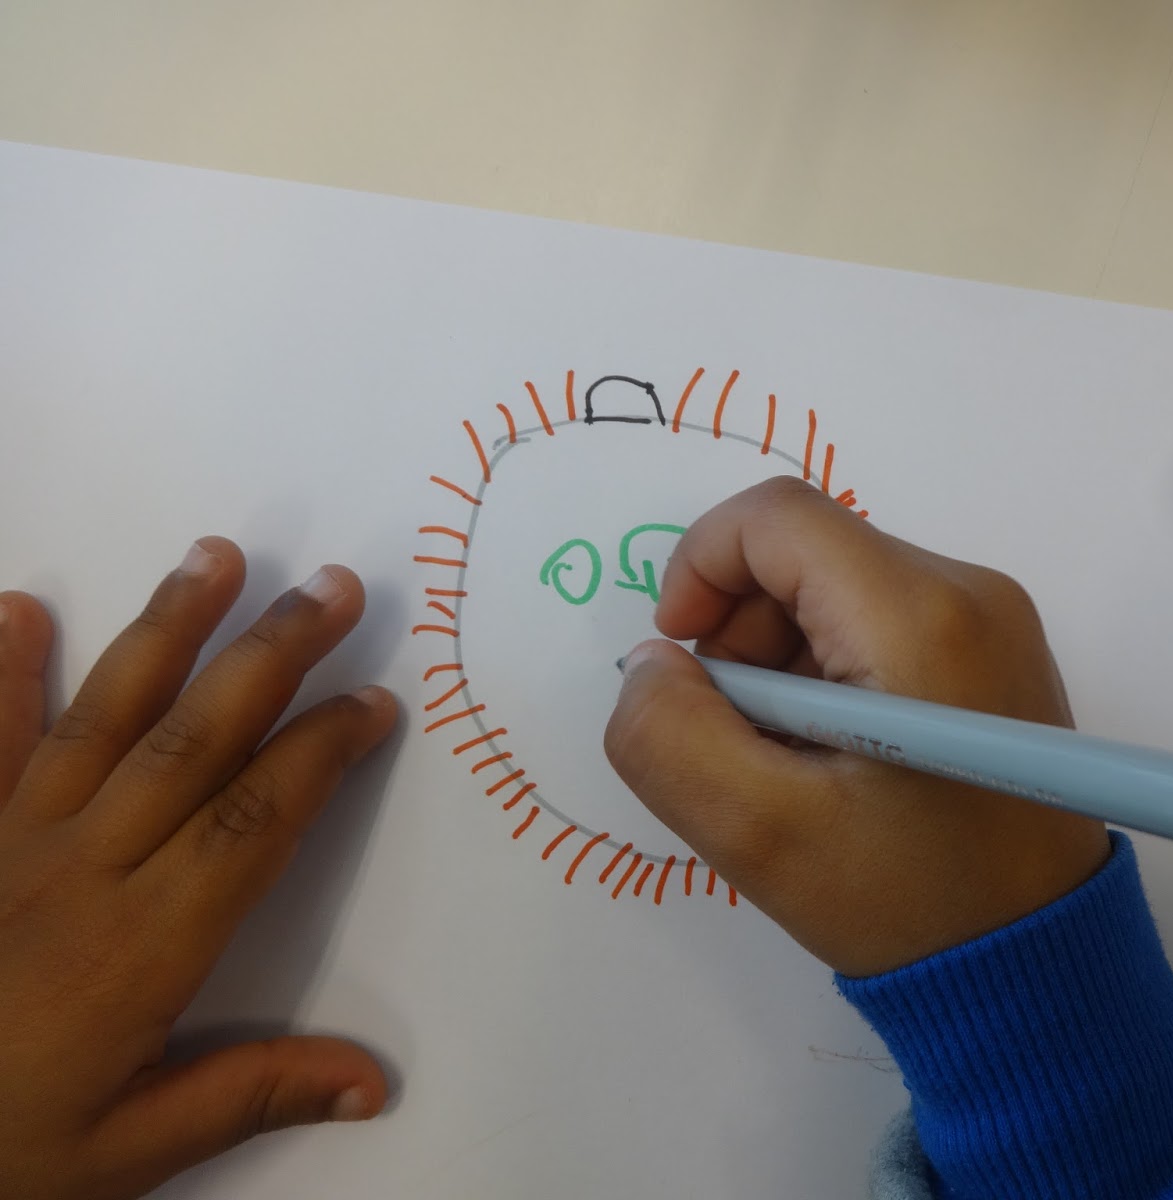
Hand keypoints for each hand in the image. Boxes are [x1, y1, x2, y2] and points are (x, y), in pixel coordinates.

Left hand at [0, 541, 395, 1199]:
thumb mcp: (124, 1154)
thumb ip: (248, 1097)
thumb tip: (374, 1082)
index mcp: (138, 946)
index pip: (254, 820)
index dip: (321, 753)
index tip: (375, 702)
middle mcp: (79, 872)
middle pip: (194, 740)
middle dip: (270, 657)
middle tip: (331, 587)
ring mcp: (6, 844)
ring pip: (101, 717)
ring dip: (165, 631)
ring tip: (216, 556)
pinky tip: (21, 607)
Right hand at [605, 477, 1109, 976]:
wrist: (1037, 961)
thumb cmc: (909, 901)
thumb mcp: (760, 835)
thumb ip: (669, 737)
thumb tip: (652, 663)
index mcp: (918, 615)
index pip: (775, 517)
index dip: (699, 569)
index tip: (681, 664)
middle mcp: (969, 589)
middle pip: (806, 551)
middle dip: (741, 630)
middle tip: (740, 737)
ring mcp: (993, 618)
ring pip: (837, 586)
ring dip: (782, 659)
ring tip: (793, 760)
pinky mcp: (996, 651)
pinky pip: (880, 620)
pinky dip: (830, 673)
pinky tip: (838, 757)